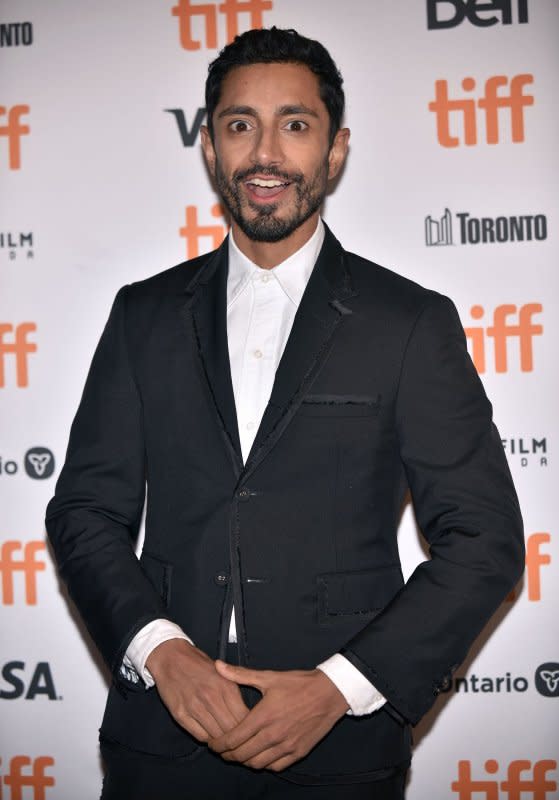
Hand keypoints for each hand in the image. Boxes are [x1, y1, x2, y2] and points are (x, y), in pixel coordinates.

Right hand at [145, 639, 248, 742]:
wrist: (170, 657)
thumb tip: (248, 714)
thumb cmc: (199, 664)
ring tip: (223, 738)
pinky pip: (199, 736)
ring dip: (221, 740)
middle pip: (230, 730)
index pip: (243, 717)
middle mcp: (211, 697)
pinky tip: (209, 733)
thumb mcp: (223, 673)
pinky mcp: (180, 714)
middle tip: (237, 739)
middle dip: (236, 737)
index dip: (248, 728)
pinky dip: (207, 738)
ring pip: (215, 736)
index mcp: (225, 685)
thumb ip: (234, 692)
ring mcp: (194, 707)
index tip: (248, 730)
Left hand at [208, 662, 348, 771]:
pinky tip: (260, 756)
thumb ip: (240, 674)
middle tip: (222, 750)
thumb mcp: (268, 677)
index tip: (212, 744)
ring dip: (244, 761)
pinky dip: (264, 764)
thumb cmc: (298, 683)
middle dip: (227, 755)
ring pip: (257, 764)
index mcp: (263, 717)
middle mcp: (273, 735)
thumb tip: (218, 666)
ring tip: (239, 753)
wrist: (329, 692)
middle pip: (242, 755)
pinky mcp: (298, 752)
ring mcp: (286, 746)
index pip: (233, 739)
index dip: (218, 745)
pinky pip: (275, 766)